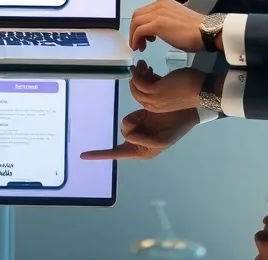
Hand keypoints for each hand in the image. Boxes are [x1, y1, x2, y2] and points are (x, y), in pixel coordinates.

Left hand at [79, 108, 200, 160]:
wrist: (185, 112)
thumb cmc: (175, 129)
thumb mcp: (162, 141)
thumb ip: (144, 142)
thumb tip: (129, 136)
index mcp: (141, 151)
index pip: (117, 153)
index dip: (100, 155)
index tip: (83, 156)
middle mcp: (136, 140)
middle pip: (123, 133)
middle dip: (133, 126)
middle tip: (145, 121)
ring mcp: (137, 127)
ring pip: (125, 123)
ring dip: (137, 119)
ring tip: (149, 116)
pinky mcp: (139, 115)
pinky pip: (130, 114)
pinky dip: (138, 114)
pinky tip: (147, 112)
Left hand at [129, 0, 205, 51]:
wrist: (206, 32)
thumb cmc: (196, 32)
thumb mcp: (175, 22)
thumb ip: (164, 22)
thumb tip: (155, 32)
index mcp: (164, 3)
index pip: (145, 11)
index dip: (140, 24)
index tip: (145, 37)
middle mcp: (158, 5)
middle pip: (137, 15)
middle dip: (134, 30)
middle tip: (140, 42)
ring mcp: (157, 13)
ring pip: (135, 22)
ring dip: (134, 36)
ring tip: (140, 46)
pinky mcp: (156, 24)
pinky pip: (138, 31)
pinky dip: (135, 39)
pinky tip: (139, 47)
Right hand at [130, 63, 205, 113]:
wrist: (202, 90)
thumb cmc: (191, 87)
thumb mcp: (172, 86)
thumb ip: (160, 84)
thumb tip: (151, 76)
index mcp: (159, 107)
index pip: (143, 96)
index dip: (141, 84)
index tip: (145, 72)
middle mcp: (154, 106)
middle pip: (137, 93)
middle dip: (136, 79)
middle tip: (140, 67)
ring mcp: (154, 99)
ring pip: (136, 88)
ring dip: (136, 75)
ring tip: (142, 64)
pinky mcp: (155, 90)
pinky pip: (139, 83)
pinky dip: (137, 74)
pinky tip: (142, 66)